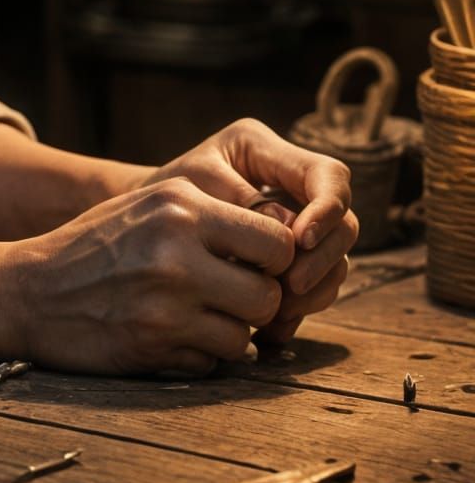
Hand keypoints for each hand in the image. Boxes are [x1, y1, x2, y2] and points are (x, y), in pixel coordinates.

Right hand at [0, 176, 294, 376]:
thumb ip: (210, 220)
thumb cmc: (95, 247)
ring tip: (194, 318)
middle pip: (270, 293)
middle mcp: (177, 247)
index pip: (277, 239)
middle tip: (230, 301)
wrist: (26, 289)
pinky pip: (213, 362)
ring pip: (247, 334)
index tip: (254, 269)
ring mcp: (166, 299)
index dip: (275, 262)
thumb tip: (287, 247)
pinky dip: (200, 356)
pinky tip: (167, 336)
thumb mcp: (149, 209)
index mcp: (180, 203)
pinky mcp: (154, 344)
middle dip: (258, 305)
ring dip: (229, 334)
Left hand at [143, 118, 357, 341]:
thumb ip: (240, 204)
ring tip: (275, 315)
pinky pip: (315, 287)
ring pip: (335, 261)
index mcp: (266, 151)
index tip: (298, 240)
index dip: (326, 210)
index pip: (329, 176)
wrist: (137, 227)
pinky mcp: (290, 260)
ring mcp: (295, 223)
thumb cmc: (157, 198)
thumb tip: (292, 238)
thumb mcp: (191, 189)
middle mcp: (289, 183)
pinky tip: (271, 331)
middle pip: (344, 223)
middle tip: (289, 288)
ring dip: (314, 291)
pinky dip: (299, 310)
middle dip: (322, 259)